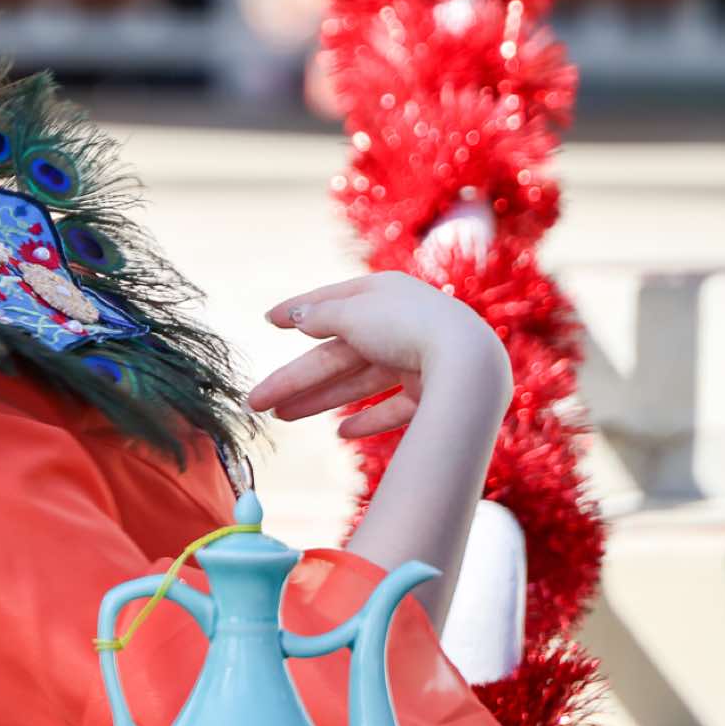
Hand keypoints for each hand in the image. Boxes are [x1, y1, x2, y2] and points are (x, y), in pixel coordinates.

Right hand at [245, 272, 506, 438]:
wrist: (468, 365)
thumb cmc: (405, 327)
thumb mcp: (351, 312)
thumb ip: (319, 315)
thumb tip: (298, 316)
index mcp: (382, 293)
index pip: (330, 302)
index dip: (296, 311)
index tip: (268, 321)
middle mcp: (399, 324)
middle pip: (336, 354)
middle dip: (295, 378)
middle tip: (256, 401)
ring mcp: (418, 360)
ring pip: (358, 383)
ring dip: (319, 400)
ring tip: (282, 418)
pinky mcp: (433, 394)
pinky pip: (394, 408)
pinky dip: (368, 419)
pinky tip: (342, 432)